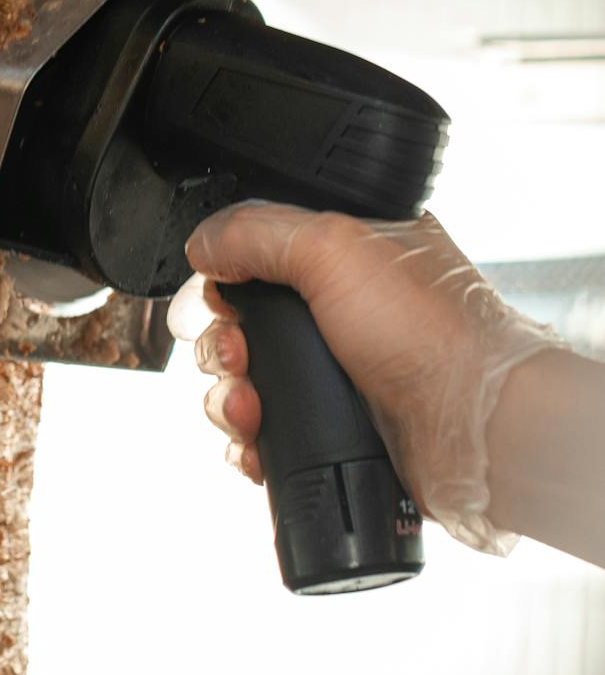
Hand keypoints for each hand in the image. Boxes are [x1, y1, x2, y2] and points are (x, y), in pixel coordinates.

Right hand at [170, 204, 558, 554]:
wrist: (471, 428)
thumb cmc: (433, 333)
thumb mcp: (336, 248)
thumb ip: (257, 232)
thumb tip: (202, 242)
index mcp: (349, 259)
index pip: (259, 258)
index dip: (226, 280)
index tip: (219, 299)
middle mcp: (341, 316)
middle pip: (240, 326)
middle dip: (222, 346)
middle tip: (239, 355)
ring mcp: (335, 376)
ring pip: (245, 384)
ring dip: (230, 399)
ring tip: (250, 409)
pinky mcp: (330, 428)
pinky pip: (263, 435)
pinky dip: (250, 441)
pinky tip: (259, 442)